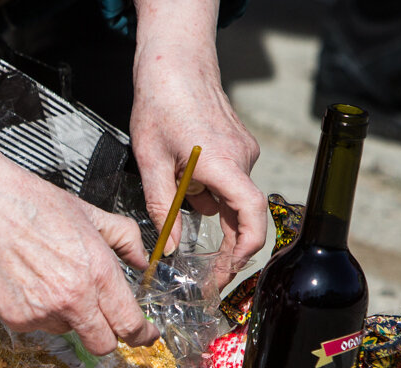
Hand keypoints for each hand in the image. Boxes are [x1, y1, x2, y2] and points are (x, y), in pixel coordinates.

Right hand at [0, 169, 158, 355]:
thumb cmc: (32, 206)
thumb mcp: (91, 214)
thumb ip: (125, 238)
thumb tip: (141, 259)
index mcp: (97, 274)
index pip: (130, 324)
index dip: (142, 335)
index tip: (145, 334)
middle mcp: (72, 300)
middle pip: (103, 345)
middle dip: (109, 335)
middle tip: (105, 318)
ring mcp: (42, 313)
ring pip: (69, 332)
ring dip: (70, 317)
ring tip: (53, 280)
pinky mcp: (16, 320)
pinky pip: (39, 326)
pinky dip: (41, 312)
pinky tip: (32, 283)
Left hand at [131, 0, 268, 285]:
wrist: (175, 63)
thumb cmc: (160, 104)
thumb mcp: (150, 162)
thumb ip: (162, 208)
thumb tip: (168, 248)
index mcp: (222, 164)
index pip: (250, 215)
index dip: (244, 249)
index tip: (229, 271)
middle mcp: (242, 158)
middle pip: (242, 214)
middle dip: (226, 243)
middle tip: (208, 271)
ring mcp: (244, 150)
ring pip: (230, 196)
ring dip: (207, 205)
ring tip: (174, 183)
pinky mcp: (240, 145)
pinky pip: (228, 179)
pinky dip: (209, 187)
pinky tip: (184, 171)